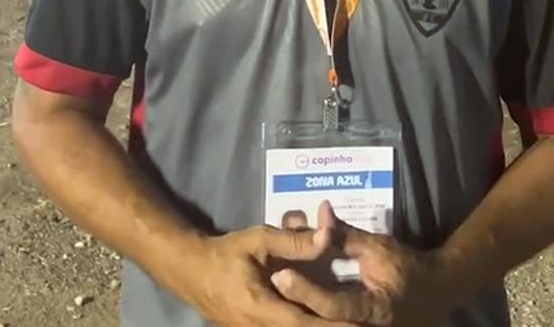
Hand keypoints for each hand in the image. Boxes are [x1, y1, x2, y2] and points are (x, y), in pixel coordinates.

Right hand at [167, 224, 355, 326]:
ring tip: (348, 322)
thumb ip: (294, 241)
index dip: (333, 325)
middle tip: (364, 325)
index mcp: (261, 308)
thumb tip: (329, 236)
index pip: (304, 324)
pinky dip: (305, 325)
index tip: (360, 322)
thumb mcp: (259, 240)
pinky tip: (322, 320)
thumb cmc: (225, 253)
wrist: (189, 270)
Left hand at [271, 202, 463, 326]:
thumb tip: (320, 212)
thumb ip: (347, 235)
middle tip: (267, 285)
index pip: (333, 305)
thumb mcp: (379, 248)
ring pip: (320, 325)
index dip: (306, 290)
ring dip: (298, 310)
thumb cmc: (408, 267)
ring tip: (271, 292)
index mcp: (374, 310)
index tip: (281, 274)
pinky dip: (310, 313)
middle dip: (293, 305)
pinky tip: (289, 298)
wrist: (436, 292)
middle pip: (320, 323)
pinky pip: (327, 323)